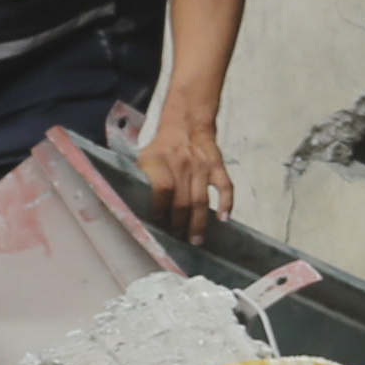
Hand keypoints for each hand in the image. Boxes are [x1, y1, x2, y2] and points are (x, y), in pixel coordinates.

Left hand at [134, 100, 233, 236]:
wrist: (187, 124)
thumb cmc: (162, 148)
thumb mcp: (144, 158)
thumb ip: (143, 180)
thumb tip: (137, 206)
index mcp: (159, 164)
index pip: (162, 190)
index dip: (160, 208)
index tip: (158, 222)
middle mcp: (182, 167)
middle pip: (182, 201)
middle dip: (179, 224)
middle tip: (177, 237)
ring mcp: (202, 168)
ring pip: (201, 200)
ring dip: (198, 223)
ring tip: (196, 240)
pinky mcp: (217, 167)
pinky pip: (225, 187)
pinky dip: (226, 204)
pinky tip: (224, 219)